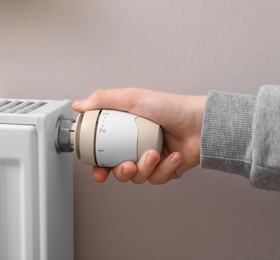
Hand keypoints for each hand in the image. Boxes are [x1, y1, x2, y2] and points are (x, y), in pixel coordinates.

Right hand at [72, 88, 206, 184]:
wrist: (200, 122)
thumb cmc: (170, 107)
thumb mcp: (133, 98)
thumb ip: (103, 100)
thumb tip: (79, 105)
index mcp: (125, 132)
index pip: (105, 152)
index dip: (98, 165)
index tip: (97, 170)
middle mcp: (136, 147)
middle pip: (119, 170)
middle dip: (121, 172)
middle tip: (127, 165)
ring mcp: (152, 159)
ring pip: (138, 177)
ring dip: (145, 168)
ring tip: (154, 154)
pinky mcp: (166, 170)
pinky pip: (157, 178)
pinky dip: (164, 169)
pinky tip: (173, 156)